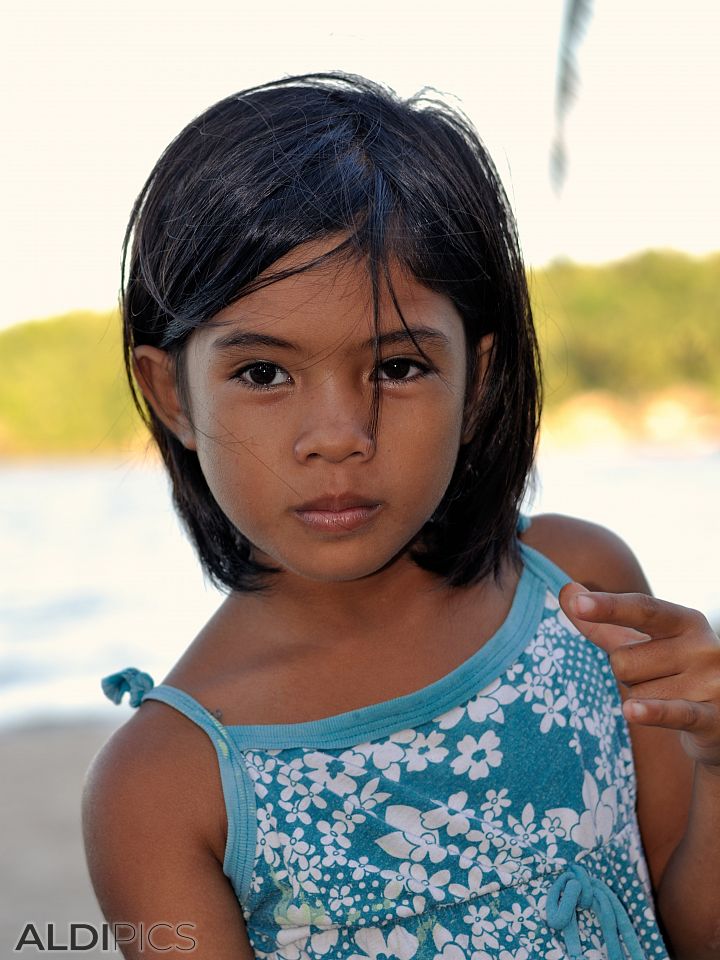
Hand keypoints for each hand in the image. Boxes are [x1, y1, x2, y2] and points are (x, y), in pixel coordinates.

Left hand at [559, 582, 719, 769]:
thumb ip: (602, 623)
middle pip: (623, 661)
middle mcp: (703, 647)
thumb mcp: (639, 644)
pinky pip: (672, 713)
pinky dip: (651, 712)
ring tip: (669, 697)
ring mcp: (711, 683)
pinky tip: (632, 711)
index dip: (608, 607)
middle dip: (626, 675)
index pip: (642, 610)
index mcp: (685, 621)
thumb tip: (566, 590)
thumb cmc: (672, 672)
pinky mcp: (713, 719)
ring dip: (642, 700)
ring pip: (636, 693)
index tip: (579, 603)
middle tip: (654, 678)